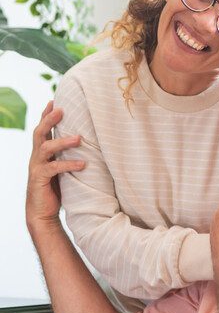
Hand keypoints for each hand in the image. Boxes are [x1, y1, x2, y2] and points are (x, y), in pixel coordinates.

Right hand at [26, 102, 84, 228]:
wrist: (43, 212)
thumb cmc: (56, 187)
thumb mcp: (62, 166)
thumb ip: (68, 154)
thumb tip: (88, 140)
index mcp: (41, 152)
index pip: (42, 129)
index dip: (46, 115)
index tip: (54, 100)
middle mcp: (36, 157)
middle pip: (39, 132)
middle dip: (49, 119)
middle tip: (62, 110)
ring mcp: (36, 167)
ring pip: (45, 148)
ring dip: (62, 141)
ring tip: (79, 139)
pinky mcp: (39, 179)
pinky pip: (53, 168)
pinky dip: (68, 164)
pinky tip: (83, 164)